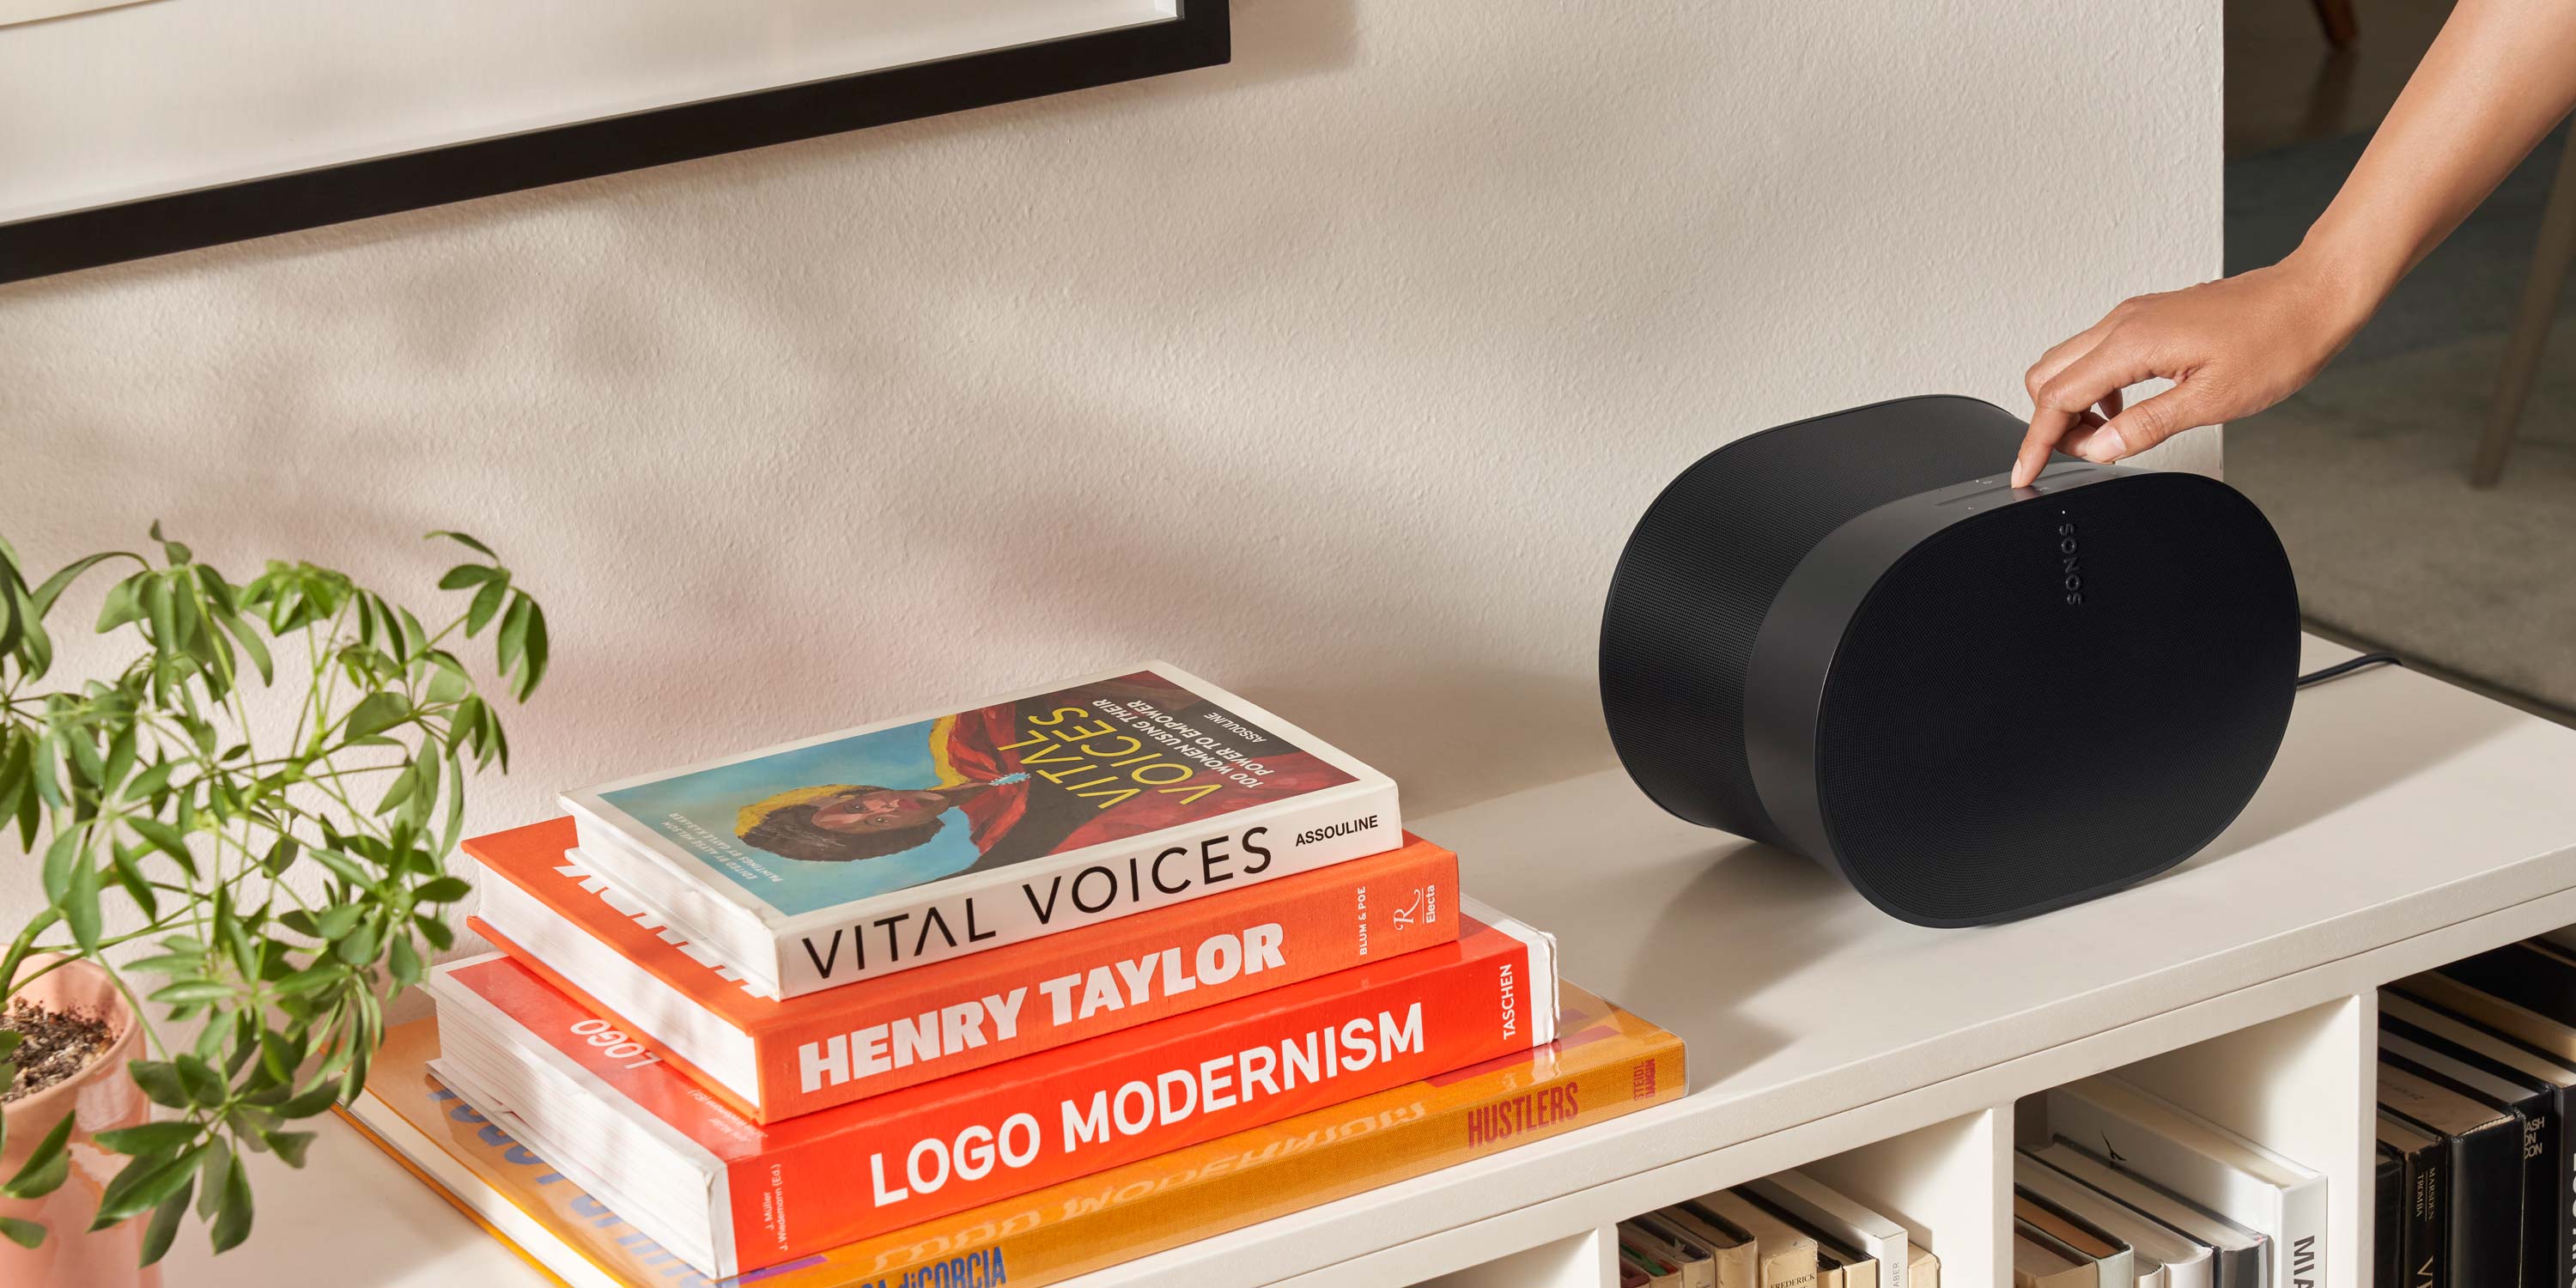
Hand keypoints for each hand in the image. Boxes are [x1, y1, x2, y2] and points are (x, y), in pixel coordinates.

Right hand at [2010, 256, 2373, 486]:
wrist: (2311, 298)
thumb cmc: (2276, 341)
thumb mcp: (2211, 400)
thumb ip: (2145, 426)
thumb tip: (2099, 449)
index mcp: (2132, 343)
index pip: (2058, 397)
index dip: (2036, 442)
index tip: (2026, 473)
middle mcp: (2123, 323)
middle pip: (2047, 375)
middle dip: (2048, 421)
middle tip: (2076, 457)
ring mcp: (2133, 316)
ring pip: (2068, 362)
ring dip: (2071, 404)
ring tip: (2105, 437)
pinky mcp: (2148, 317)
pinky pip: (2096, 352)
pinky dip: (2093, 386)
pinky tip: (2125, 410)